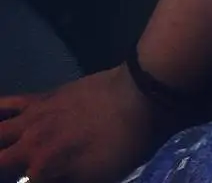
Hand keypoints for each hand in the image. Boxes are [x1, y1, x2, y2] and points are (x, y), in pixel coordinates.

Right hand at [0, 66, 159, 182]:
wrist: (141, 93)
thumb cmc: (126, 143)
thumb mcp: (101, 180)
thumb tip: (46, 179)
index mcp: (43, 172)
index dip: (34, 180)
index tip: (41, 177)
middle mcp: (29, 147)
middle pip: (2, 161)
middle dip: (6, 167)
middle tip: (17, 172)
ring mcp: (33, 120)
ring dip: (0, 146)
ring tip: (5, 153)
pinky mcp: (41, 99)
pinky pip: (7, 105)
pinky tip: (1, 122)